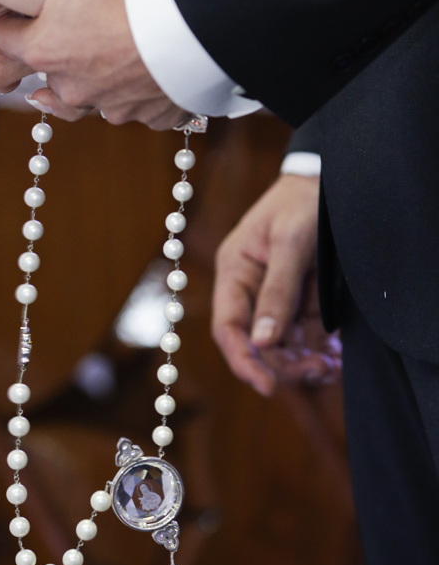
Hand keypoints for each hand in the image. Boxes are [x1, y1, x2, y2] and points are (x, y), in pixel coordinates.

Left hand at [0, 0, 188, 128]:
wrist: (198, 22)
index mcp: (45, 50)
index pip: (6, 41)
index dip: (9, 23)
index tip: (16, 14)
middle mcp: (72, 87)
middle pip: (49, 75)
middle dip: (56, 54)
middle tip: (68, 32)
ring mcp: (113, 106)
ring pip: (93, 97)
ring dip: (95, 80)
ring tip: (101, 64)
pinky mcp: (151, 115)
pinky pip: (138, 107)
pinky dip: (140, 93)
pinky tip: (148, 75)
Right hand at [211, 172, 340, 394]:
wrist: (329, 178)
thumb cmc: (302, 201)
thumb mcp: (291, 241)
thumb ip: (278, 291)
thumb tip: (263, 342)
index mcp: (235, 272)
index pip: (228, 328)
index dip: (243, 361)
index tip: (267, 386)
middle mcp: (252, 290)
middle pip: (257, 345)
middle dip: (284, 365)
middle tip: (318, 370)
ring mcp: (278, 298)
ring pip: (283, 347)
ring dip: (304, 363)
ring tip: (330, 367)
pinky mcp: (303, 302)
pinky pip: (306, 338)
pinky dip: (319, 352)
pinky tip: (335, 358)